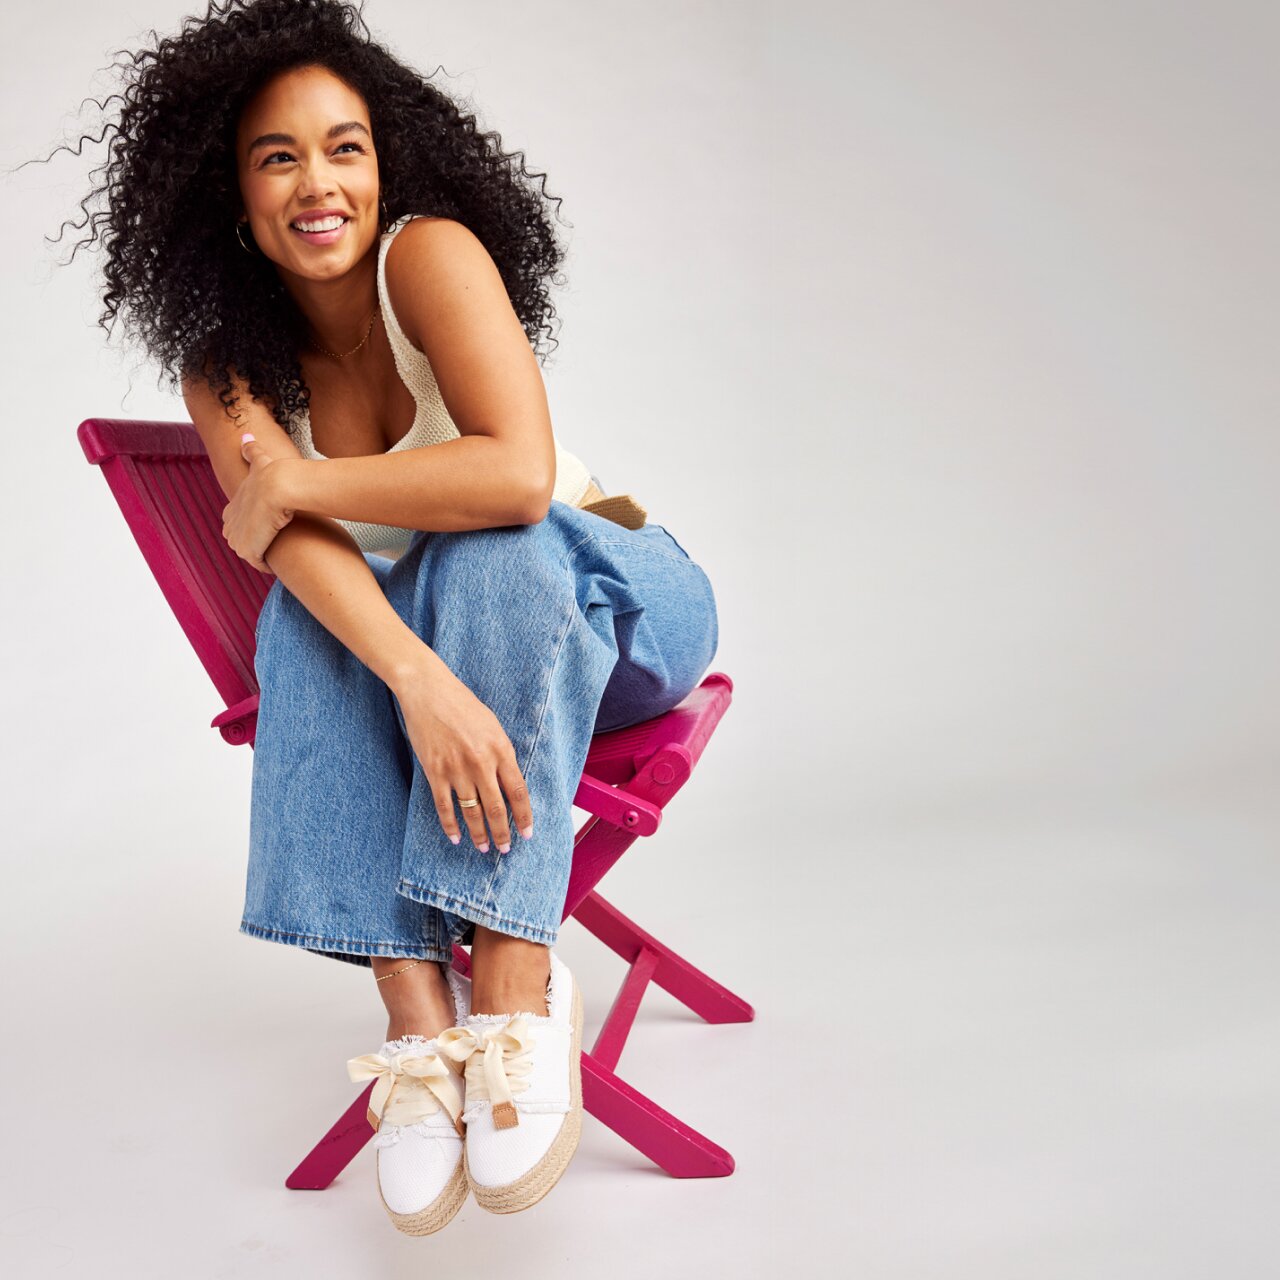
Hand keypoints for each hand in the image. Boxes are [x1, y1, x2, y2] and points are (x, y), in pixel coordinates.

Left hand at [222, 433, 294, 571]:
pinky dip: (268, 564)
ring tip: (280, 550)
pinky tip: (280, 560)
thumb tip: (246, 436)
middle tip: (277, 540)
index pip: (237, 523)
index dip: (254, 525)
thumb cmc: (273, 475)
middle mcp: (230, 524)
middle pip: (241, 540)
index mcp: (232, 508)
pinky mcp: (249, 550)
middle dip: (256, 542)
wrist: (279, 486)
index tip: (269, 525)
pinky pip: (258, 563)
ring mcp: (237, 539)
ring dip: (263, 554)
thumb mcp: (259, 461)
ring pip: (251, 552)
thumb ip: (251, 450)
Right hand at [393, 661, 533, 852]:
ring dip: (479, 834)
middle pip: (496, 807)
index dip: (524, 816)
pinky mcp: (434, 771)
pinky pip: (444, 806)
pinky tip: (456, 837)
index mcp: (501, 749)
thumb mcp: (493, 726)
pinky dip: (450, 825)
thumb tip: (509, 783)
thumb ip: (502, 754)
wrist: (429, 691)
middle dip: (503, 832)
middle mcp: (481, 762)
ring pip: (471, 811)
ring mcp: (457, 768)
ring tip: (484, 848)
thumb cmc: (463, 705)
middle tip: (506, 848)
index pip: (518, 791)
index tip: (528, 833)